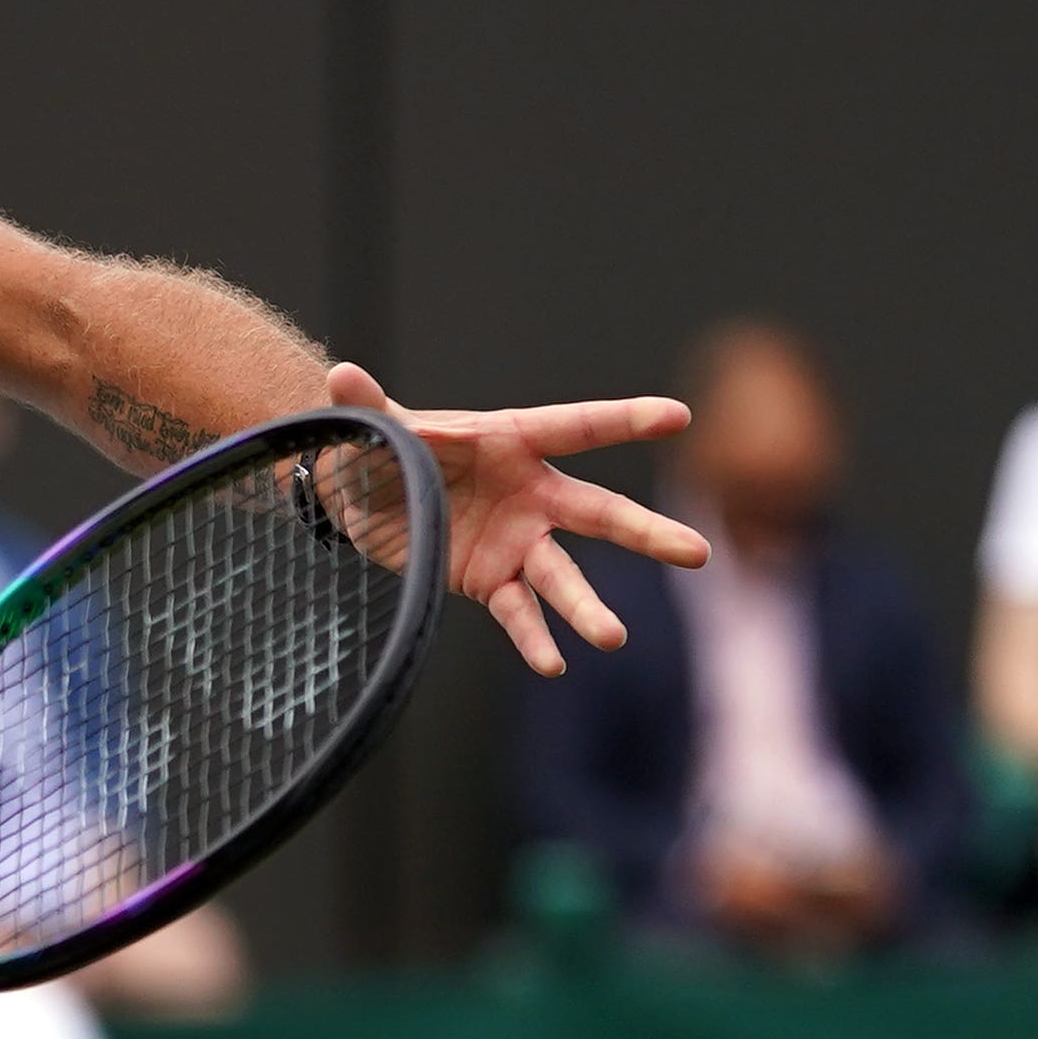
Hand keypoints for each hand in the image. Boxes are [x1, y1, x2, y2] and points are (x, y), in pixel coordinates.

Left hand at [327, 361, 701, 677]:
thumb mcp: (376, 427)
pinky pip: (517, 612)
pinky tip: (553, 664)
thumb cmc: (382, 446)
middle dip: (646, 533)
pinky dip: (532, 638)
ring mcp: (517, 540)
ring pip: (563, 576)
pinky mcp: (490, 580)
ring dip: (586, 608)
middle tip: (697, 553)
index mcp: (512, 440)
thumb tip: (340, 374)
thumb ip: (368, 406)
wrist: (360, 494)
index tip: (678, 417)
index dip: (625, 421)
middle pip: (599, 514)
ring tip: (613, 638)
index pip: (578, 427)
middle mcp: (530, 492)